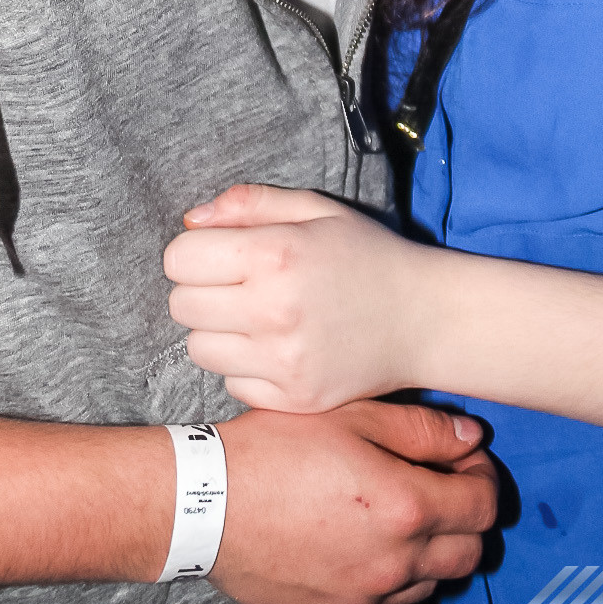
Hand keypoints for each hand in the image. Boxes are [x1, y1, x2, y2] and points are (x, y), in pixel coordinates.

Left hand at [165, 184, 428, 411]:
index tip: (220, 254)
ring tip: (257, 317)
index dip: (194, 252)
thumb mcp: (315, 209)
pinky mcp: (291, 399)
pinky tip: (277, 347)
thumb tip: (192, 220)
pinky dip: (244, 367)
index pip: (179, 259)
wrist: (422, 318)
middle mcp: (273, 311)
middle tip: (239, 285)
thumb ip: (250, 204)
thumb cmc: (366, 255)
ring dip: (217, 331)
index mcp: (275, 255)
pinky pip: (230, 383)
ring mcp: (282, 362)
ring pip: (199, 349)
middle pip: (181, 305)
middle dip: (201, 290)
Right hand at [213, 401, 494, 603]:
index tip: (465, 460)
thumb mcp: (349, 416)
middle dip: (467, 514)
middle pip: (469, 551)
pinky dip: (397, 573)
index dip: (483, 477)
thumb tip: (469, 438)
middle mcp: (394, 562)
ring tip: (401, 509)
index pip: (483, 506)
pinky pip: (393, 602)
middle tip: (442, 482)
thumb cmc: (273, 451)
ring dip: (433, 547)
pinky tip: (369, 538)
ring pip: (434, 581)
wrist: (209, 504)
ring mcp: (367, 595)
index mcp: (405, 507)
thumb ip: (419, 428)